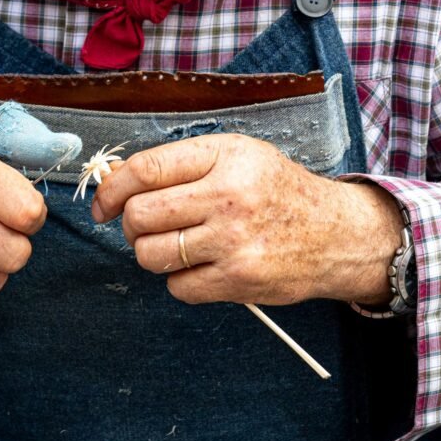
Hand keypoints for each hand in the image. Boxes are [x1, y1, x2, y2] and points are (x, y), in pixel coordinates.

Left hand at [91, 133, 402, 306]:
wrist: (337, 233)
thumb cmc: (276, 190)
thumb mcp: (237, 154)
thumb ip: (182, 163)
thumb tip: (117, 181)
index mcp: (224, 156)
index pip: (146, 169)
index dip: (112, 187)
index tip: (103, 202)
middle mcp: (228, 196)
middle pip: (140, 215)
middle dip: (130, 224)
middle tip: (145, 225)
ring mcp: (233, 241)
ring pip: (151, 255)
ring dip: (151, 253)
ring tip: (174, 245)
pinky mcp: (239, 280)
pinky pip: (178, 287)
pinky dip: (180, 280)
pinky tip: (202, 265)